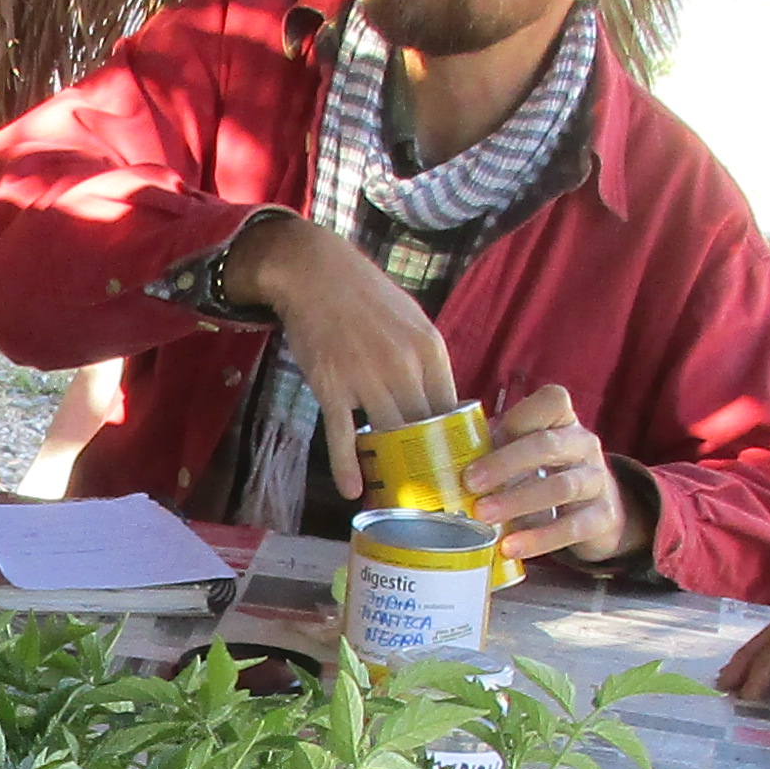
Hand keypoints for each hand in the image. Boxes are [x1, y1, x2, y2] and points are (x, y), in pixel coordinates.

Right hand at [222, 213, 460, 498]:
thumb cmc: (366, 296)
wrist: (315, 272)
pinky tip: (353, 490)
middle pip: (423, 429)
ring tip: (397, 496)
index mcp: (430, 349)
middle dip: (428, 464)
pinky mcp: (332, 387)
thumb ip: (426, 360)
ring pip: (389, 436)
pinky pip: (343, 435)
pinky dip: (348, 466)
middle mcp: (403, 366)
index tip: (454, 466)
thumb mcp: (412, 320)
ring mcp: (366, 378)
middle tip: (432, 494)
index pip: (450, 408)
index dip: (453, 441)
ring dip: (393, 469)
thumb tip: (440, 400)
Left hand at [462, 383, 630, 566]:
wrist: (594, 513)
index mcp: (562, 421)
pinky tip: (510, 547)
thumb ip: (492, 445)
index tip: (485, 437)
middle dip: (505, 463)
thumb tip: (440, 449)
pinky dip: (538, 539)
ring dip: (518, 501)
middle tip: (469, 483)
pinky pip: (572, 528)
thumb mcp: (522, 453)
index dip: (520, 416)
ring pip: (562, 486)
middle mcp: (584, 445)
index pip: (552, 401)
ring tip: (483, 516)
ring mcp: (597, 480)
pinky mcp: (603, 518)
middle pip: (548, 445)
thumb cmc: (544, 474)